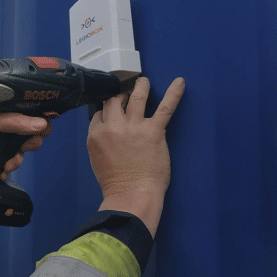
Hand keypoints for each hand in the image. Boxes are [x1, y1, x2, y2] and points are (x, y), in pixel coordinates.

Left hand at [0, 109, 50, 187]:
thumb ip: (15, 122)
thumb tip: (41, 124)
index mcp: (4, 110)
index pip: (30, 112)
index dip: (40, 121)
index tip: (43, 130)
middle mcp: (5, 124)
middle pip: (31, 132)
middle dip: (30, 143)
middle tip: (25, 146)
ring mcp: (2, 141)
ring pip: (23, 150)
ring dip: (17, 158)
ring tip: (6, 163)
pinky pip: (13, 162)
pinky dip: (9, 167)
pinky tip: (1, 169)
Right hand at [88, 76, 184, 236]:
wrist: (132, 194)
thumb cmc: (115, 183)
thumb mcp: (97, 159)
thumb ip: (101, 141)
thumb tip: (108, 130)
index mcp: (97, 135)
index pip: (99, 113)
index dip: (107, 111)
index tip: (113, 111)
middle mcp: (113, 127)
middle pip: (113, 101)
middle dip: (119, 95)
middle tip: (125, 95)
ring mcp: (134, 127)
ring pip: (136, 97)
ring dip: (140, 86)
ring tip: (143, 82)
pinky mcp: (154, 131)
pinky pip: (165, 107)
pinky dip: (173, 93)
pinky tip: (179, 82)